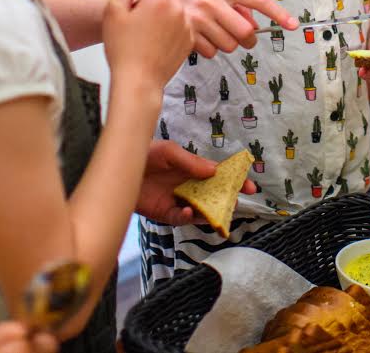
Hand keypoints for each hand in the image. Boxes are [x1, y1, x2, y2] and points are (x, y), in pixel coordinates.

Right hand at [103, 0, 191, 91]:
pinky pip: (177, 19)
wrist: (139, 82)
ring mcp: (186, 24)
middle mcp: (178, 8)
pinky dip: (165, 20)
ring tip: (139, 23)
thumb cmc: (122, 49)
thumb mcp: (114, 12)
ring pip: (170, 3)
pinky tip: (151, 34)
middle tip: (127, 1)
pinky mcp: (189, 38)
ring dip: (156, 5)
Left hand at [135, 140, 258, 224]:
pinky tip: (188, 211)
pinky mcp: (165, 213)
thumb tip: (214, 170)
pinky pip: (180, 218)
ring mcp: (178, 201)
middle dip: (227, 202)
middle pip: (214, 197)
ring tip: (216, 212)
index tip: (251, 186)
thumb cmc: (144, 154)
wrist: (118, 168)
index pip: (219, 176)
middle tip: (235, 204)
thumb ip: (191, 161)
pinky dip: (186, 217)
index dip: (235, 181)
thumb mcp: (169, 151)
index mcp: (193, 170)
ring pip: (201, 211)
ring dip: (210, 213)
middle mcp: (189, 187)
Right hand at [169, 0, 298, 57]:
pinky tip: (195, 38)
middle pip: (246, 32)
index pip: (258, 0)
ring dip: (223, 44)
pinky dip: (206, 49)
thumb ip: (231, 2)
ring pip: (229, 45)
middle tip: (238, 36)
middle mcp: (213, 1)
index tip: (293, 25)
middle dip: (246, 39)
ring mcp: (200, 19)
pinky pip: (210, 52)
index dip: (278, 13)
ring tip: (207, 31)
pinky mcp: (188, 35)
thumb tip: (254, 21)